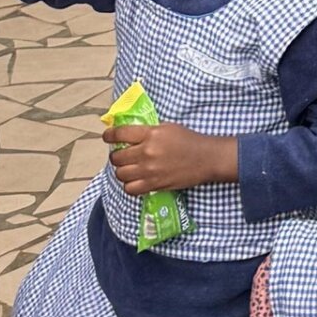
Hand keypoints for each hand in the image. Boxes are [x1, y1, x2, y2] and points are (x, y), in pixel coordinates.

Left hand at [102, 123, 237, 192]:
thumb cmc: (189, 140)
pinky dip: (130, 185)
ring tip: (130, 168)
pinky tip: (136, 180)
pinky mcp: (156, 184)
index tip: (108, 137)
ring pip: (120, 174)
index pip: (118, 134)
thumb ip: (146, 131)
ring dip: (123, 171)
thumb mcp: (167, 128)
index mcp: (150, 134)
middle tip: (124, 155)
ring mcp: (150, 170)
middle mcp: (147, 152)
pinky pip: (130, 189)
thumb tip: (127, 134)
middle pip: (116, 157)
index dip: (109, 135)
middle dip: (117, 156)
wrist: (208, 158)